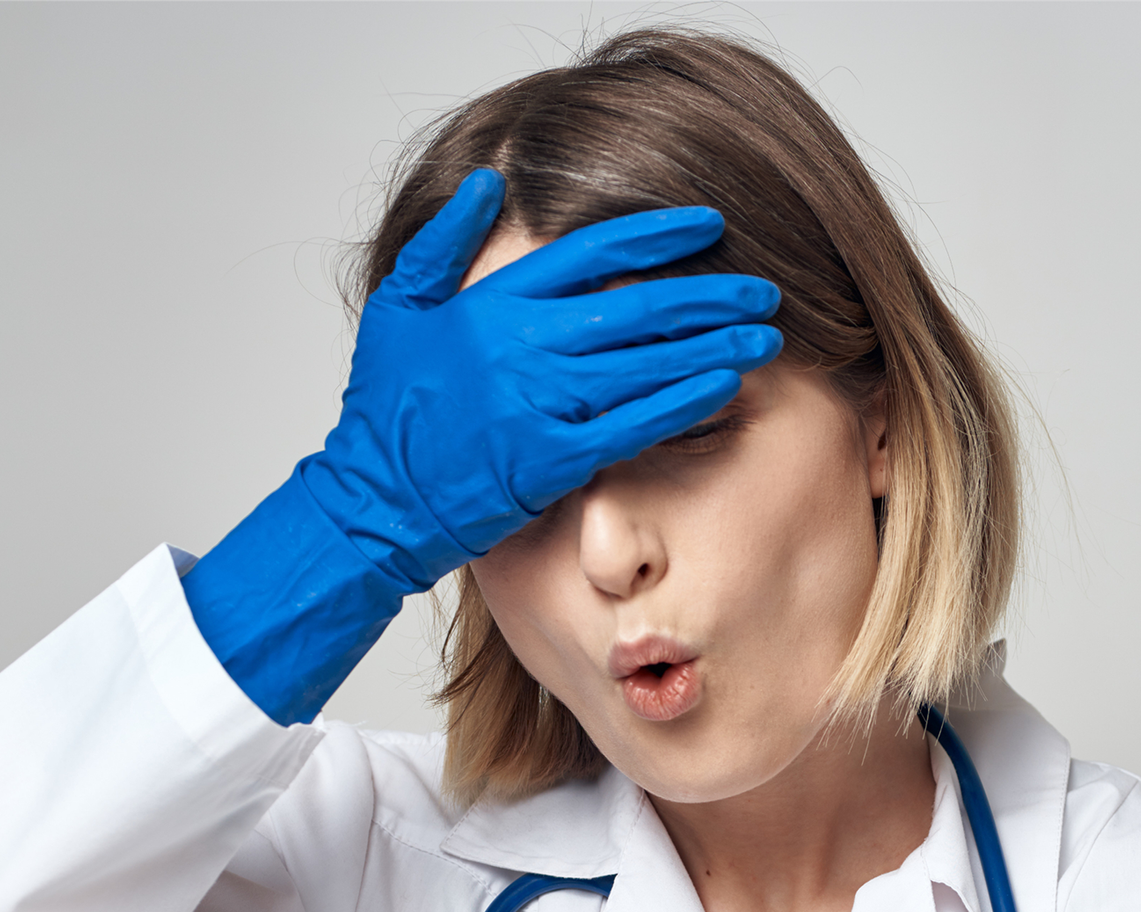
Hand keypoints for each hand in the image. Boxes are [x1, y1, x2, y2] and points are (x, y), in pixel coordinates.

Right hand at [302, 168, 782, 591]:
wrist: (377, 498)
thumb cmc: (387, 410)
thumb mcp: (398, 309)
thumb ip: (443, 242)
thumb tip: (486, 183)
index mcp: (494, 303)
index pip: (591, 252)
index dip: (654, 236)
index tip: (706, 226)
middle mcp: (524, 345)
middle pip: (636, 306)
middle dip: (707, 296)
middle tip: (759, 292)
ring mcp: (540, 403)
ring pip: (645, 362)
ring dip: (711, 346)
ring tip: (763, 336)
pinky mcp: (553, 458)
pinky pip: (634, 423)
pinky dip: (683, 402)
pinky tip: (725, 386)